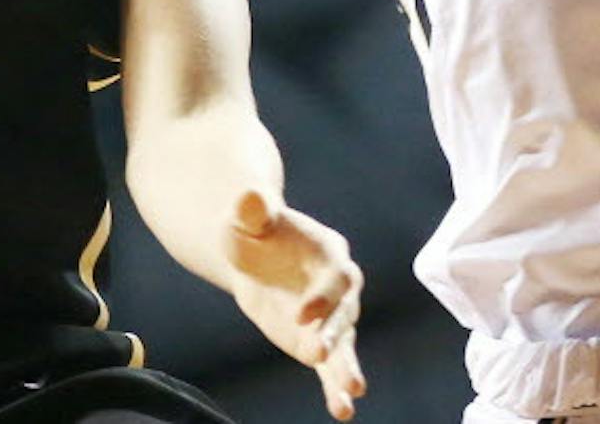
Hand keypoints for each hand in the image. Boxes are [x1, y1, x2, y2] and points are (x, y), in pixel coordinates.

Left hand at [220, 190, 366, 420]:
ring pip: (344, 345)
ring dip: (346, 368)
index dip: (322, 297)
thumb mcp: (247, 217)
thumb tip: (250, 198)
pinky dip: (335, 387)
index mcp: (330, 252)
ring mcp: (330, 317)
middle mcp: (339, 288)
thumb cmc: (251, 227)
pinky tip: (342, 410)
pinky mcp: (317, 340)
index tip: (302, 316)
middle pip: (344, 314)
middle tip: (322, 353)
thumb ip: (252, 210)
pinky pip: (331, 366)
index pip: (335, 277)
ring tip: (352, 393)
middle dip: (335, 334)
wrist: (249, 251)